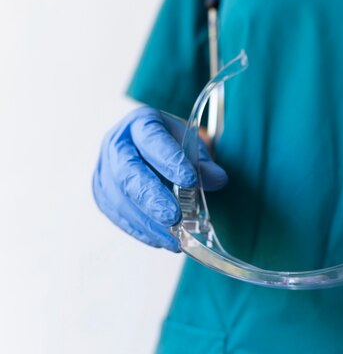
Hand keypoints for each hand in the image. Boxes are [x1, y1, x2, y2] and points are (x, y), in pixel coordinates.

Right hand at [92, 106, 227, 250]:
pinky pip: (118, 216)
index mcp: (140, 123)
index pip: (152, 139)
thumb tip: (218, 179)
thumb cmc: (172, 144)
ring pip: (120, 199)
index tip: (190, 181)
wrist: (149, 146)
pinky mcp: (103, 194)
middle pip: (128, 172)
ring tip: (174, 237)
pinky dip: (141, 231)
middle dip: (152, 197)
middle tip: (174, 217)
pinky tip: (162, 240)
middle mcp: (116, 144)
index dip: (170, 160)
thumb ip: (203, 161)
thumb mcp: (192, 144)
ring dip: (148, 222)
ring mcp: (105, 170)